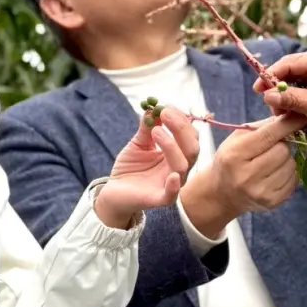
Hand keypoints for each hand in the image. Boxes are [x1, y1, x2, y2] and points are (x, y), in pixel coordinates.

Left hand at [94, 107, 200, 227]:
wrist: (114, 190)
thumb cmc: (130, 167)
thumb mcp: (139, 143)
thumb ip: (147, 128)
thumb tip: (153, 108)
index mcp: (177, 154)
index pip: (189, 135)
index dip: (181, 120)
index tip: (165, 107)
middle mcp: (179, 169)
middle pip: (192, 148)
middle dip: (180, 128)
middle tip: (164, 113)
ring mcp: (171, 184)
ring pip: (182, 166)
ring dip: (171, 145)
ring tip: (155, 132)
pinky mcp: (159, 199)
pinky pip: (172, 195)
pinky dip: (174, 186)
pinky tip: (172, 175)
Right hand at [179, 112, 306, 237]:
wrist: (222, 194)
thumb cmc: (231, 159)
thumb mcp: (238, 138)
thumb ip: (262, 127)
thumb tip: (289, 116)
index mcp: (235, 155)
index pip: (268, 135)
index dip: (287, 124)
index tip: (301, 115)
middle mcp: (246, 176)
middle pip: (283, 150)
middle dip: (282, 144)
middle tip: (272, 146)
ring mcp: (260, 192)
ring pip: (291, 165)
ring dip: (286, 159)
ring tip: (271, 161)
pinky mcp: (272, 202)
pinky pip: (294, 180)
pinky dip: (289, 173)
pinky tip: (275, 173)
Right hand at [253, 47, 306, 170]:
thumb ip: (290, 98)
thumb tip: (266, 95)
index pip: (289, 63)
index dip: (271, 76)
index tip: (257, 90)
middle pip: (288, 71)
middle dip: (278, 89)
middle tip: (272, 108)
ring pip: (291, 81)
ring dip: (284, 98)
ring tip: (282, 114)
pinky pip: (298, 88)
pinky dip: (292, 100)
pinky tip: (290, 113)